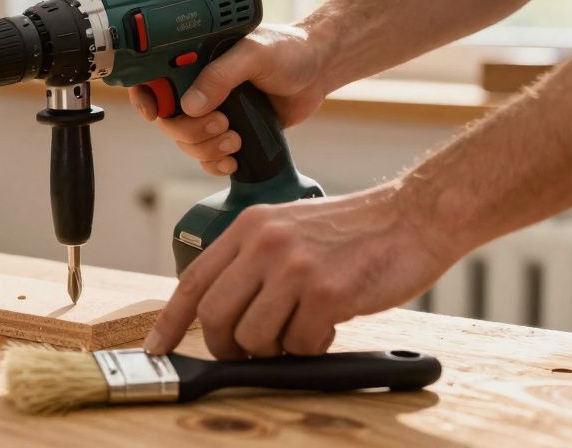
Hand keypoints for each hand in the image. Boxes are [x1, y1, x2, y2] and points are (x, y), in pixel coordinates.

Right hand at [128, 24, 327, 176]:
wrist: (319, 71)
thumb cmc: (288, 50)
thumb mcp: (254, 53)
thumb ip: (221, 76)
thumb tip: (190, 105)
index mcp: (195, 60)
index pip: (153, 79)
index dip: (145, 97)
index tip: (153, 113)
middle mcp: (198, 87)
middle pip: (169, 120)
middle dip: (190, 131)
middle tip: (222, 124)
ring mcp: (212, 112)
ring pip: (186, 142)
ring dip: (206, 149)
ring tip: (236, 139)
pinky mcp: (229, 133)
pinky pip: (207, 158)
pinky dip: (215, 164)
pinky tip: (233, 159)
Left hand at [143, 182, 456, 358]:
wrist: (413, 217)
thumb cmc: (354, 231)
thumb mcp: (289, 229)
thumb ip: (254, 262)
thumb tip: (223, 317)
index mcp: (249, 227)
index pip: (194, 280)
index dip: (171, 320)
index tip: (158, 347)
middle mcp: (264, 244)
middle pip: (216, 317)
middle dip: (227, 347)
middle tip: (249, 353)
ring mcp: (293, 268)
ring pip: (254, 338)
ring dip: (276, 348)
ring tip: (303, 328)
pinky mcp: (326, 294)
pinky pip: (299, 346)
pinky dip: (312, 347)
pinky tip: (329, 326)